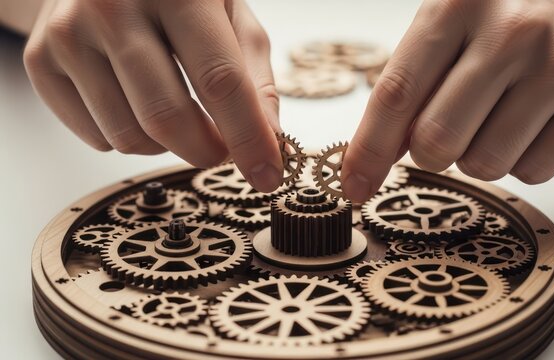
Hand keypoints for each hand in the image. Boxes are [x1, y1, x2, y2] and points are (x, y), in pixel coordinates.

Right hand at [23, 0, 282, 191]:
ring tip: (176, 113)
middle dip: (205, 151)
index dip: (248, 138)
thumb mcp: (230, 18)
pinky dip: (128, 138)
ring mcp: (69, 33)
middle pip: (167, 116)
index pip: (220, 81)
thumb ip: (255, 78)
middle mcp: (114, 6)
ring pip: (129, 136)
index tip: (267, 176)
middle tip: (220, 149)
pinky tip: (136, 104)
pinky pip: (96, 137)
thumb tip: (271, 143)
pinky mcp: (40, 60)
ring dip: (167, 146)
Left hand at [343, 0, 553, 201]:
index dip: (368, 150)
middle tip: (447, 131)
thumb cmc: (514, 17)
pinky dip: (523, 160)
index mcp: (459, 6)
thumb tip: (379, 153)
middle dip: (430, 153)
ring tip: (500, 116)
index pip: (397, 93)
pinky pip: (533, 172)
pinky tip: (535, 122)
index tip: (354, 184)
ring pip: (484, 164)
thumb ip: (413, 81)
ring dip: (479, 156)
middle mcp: (511, 33)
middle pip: (437, 140)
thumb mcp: (453, 24)